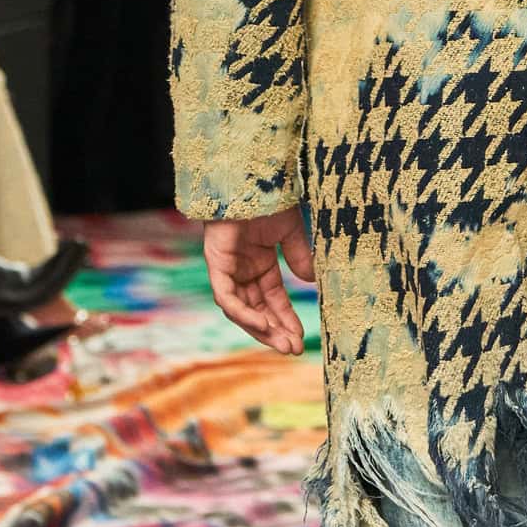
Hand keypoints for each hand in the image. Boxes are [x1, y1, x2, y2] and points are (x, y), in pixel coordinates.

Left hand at [204, 211, 315, 352]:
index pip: (272, 300)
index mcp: (259, 264)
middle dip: (274, 331)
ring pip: (240, 310)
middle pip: (256, 311)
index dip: (285, 319)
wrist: (249, 177)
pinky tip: (263, 325)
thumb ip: (298, 257)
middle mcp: (242, 271)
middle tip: (293, 349)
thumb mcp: (290, 233)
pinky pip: (227, 298)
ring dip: (261, 329)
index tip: (301, 338)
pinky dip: (243, 314)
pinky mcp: (216, 264)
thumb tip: (310, 281)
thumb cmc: (268, 199)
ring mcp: (227, 269)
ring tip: (282, 343)